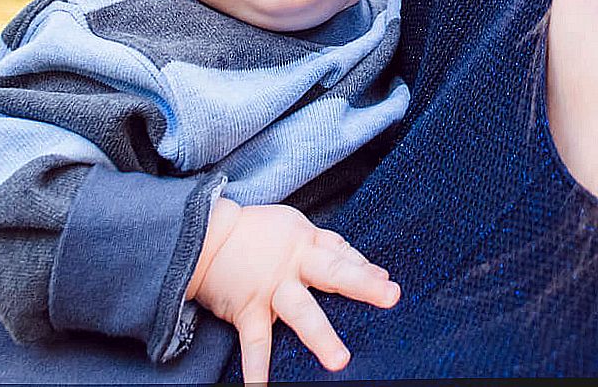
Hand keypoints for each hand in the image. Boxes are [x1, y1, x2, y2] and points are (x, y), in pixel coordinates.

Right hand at [185, 198, 399, 384]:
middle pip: (333, 272)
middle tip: (391, 296)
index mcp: (307, 242)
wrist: (206, 236)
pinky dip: (256, 368)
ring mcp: (271, 289)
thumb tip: (377, 271)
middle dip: (362, 284)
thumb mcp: (297, 228)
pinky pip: (255, 342)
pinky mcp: (248, 310)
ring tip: (339, 361)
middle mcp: (293, 265)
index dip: (366, 270)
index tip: (389, 285)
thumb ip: (336, 249)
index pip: (343, 255)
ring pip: (301, 311)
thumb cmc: (259, 233)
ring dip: (320, 336)